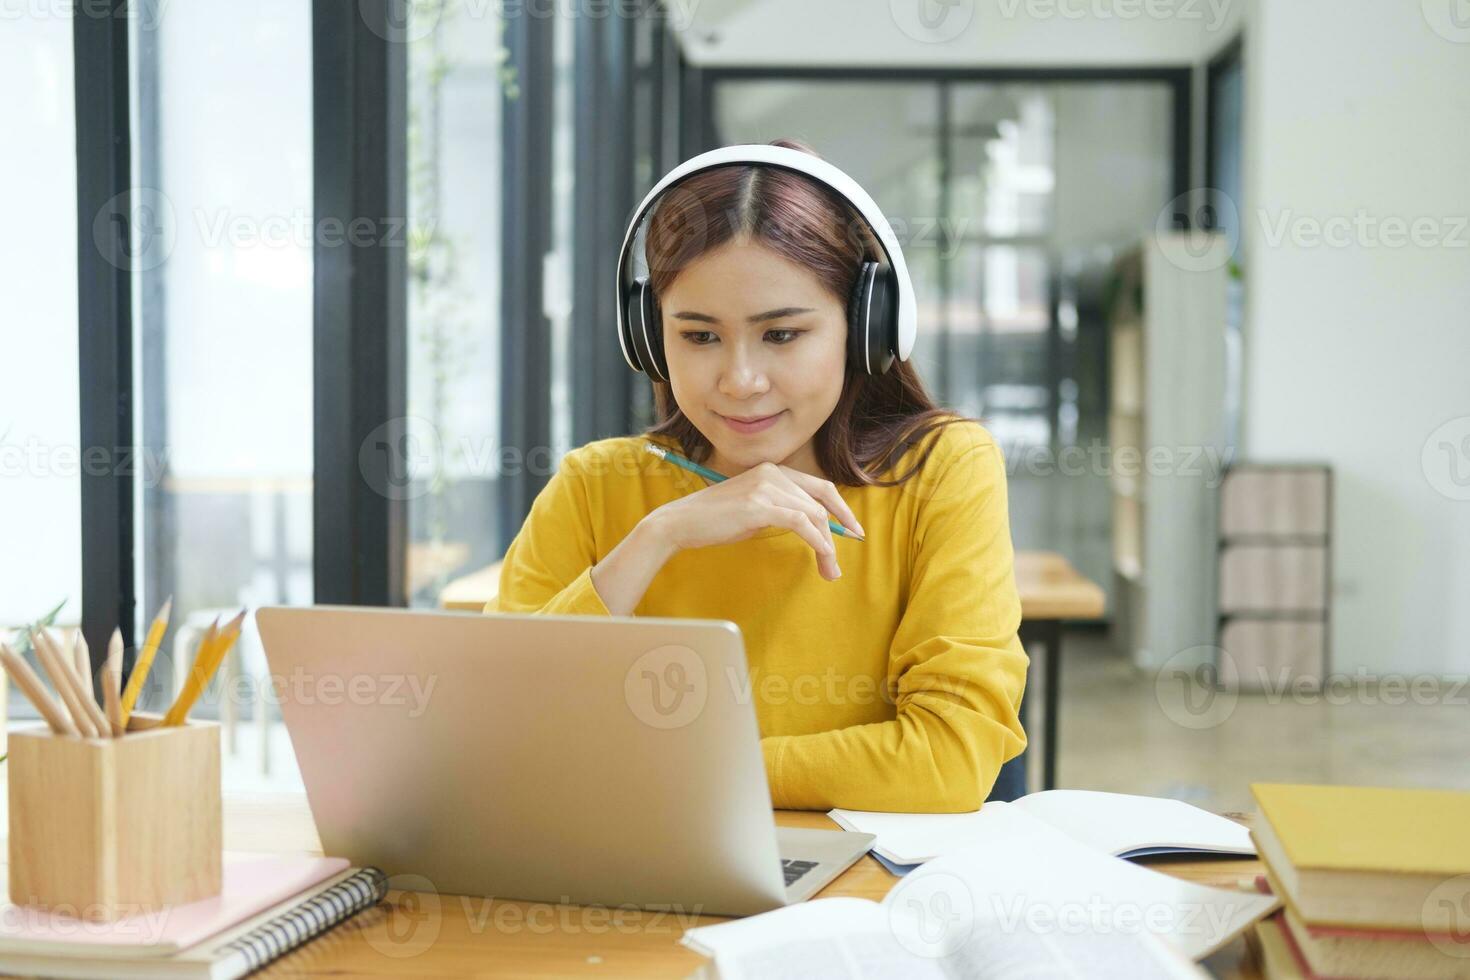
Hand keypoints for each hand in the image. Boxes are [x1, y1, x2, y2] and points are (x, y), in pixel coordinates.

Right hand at [644, 462, 864, 580]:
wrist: (681, 522)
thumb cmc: (716, 520)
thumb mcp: (754, 509)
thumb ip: (782, 510)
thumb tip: (814, 526)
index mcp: (772, 470)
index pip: (819, 486)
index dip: (840, 508)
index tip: (853, 529)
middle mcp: (772, 472)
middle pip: (821, 500)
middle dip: (838, 528)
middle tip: (848, 552)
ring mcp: (765, 487)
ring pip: (813, 514)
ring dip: (827, 544)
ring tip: (829, 569)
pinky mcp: (759, 506)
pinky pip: (800, 522)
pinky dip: (817, 540)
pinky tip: (823, 555)